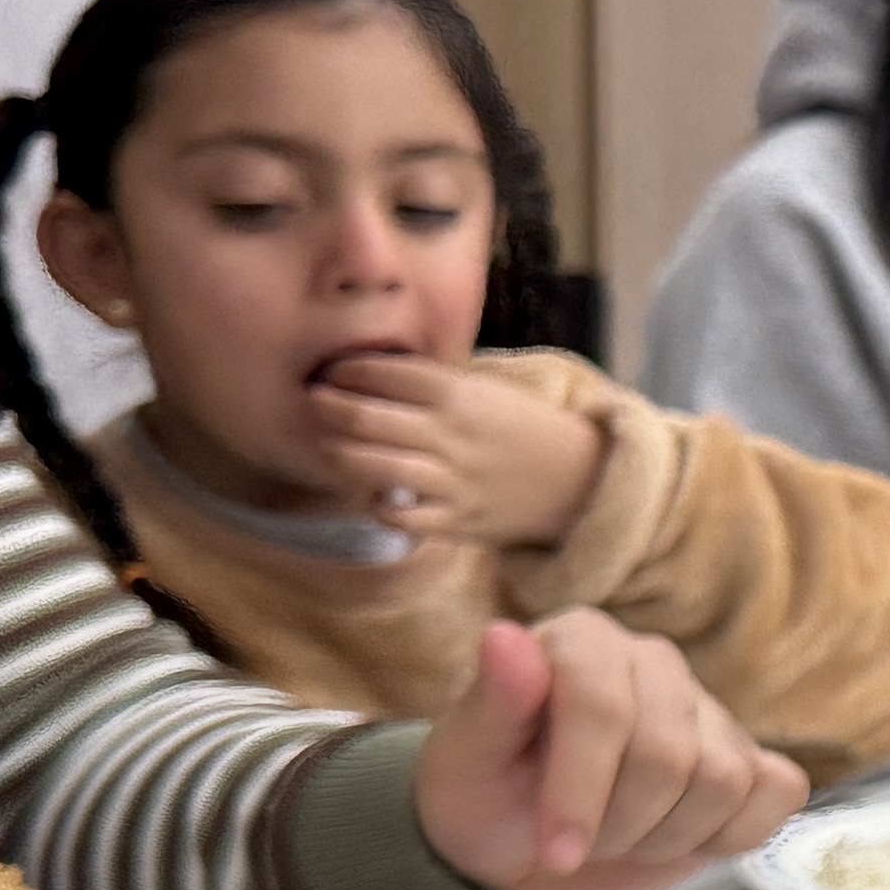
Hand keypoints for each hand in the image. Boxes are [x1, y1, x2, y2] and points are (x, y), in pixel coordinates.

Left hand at [308, 352, 609, 551]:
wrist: (577, 480)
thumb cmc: (520, 429)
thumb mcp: (486, 391)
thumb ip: (434, 383)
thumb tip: (371, 370)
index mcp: (460, 394)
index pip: (388, 372)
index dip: (349, 370)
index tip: (332, 371)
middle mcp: (452, 434)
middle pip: (367, 417)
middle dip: (329, 408)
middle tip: (312, 403)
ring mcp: (453, 480)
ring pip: (374, 465)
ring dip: (340, 454)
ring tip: (327, 446)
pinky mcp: (456, 520)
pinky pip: (400, 515)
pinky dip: (376, 504)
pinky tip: (368, 493)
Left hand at [410, 611, 803, 889]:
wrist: (523, 842)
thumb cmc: (488, 795)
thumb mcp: (466, 761)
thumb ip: (491, 702)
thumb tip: (503, 639)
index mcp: (583, 643)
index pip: (604, 707)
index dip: (583, 790)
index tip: (556, 852)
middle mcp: (653, 662)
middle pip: (669, 754)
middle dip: (620, 824)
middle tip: (580, 847)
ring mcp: (707, 708)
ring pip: (723, 779)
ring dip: (666, 837)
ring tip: (621, 839)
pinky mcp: (748, 757)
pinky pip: (776, 792)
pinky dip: (731, 834)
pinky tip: (681, 837)